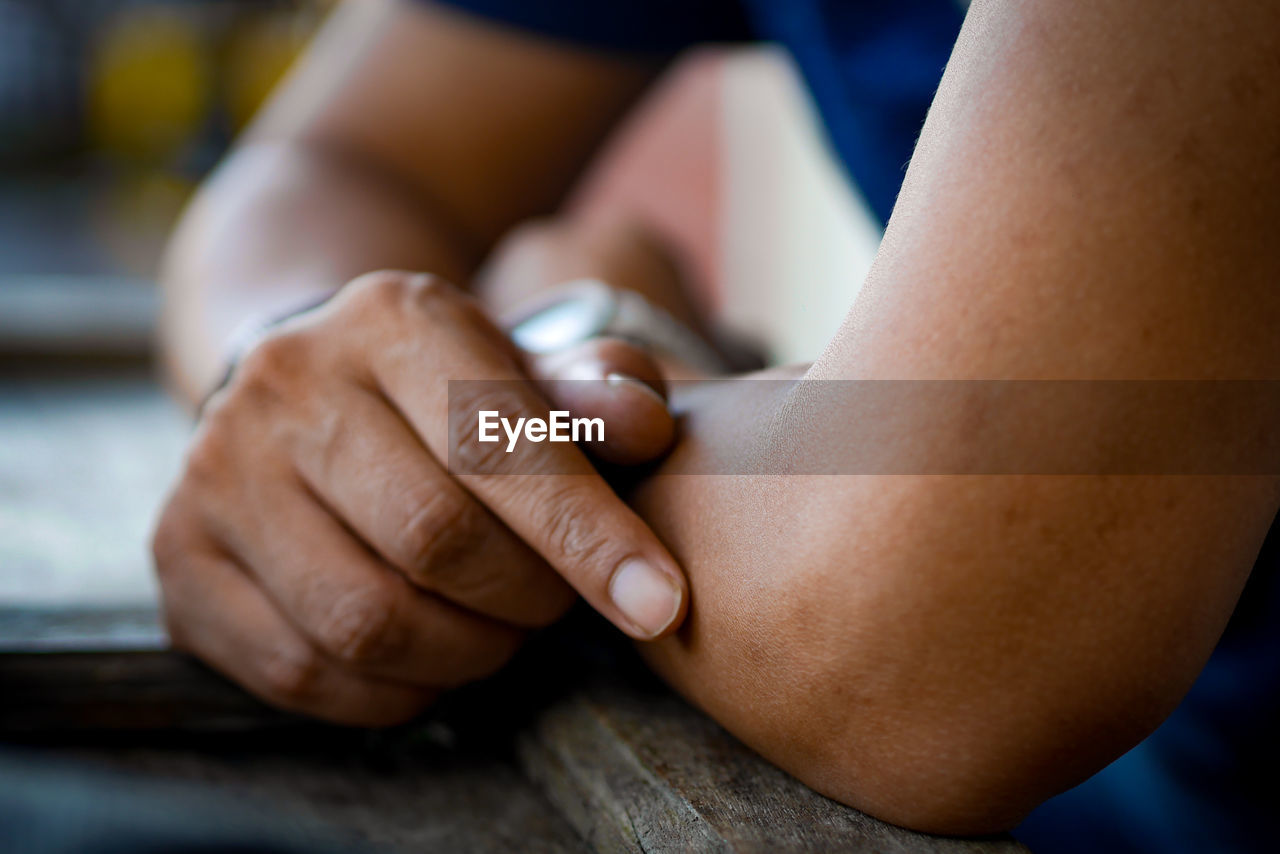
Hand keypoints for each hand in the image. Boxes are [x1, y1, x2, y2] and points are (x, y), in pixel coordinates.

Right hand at [152, 271, 685, 724]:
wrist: (303, 385)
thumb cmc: (444, 392)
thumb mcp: (525, 369)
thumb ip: (593, 392)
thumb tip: (646, 423)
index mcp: (390, 319)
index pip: (499, 445)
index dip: (588, 539)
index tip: (660, 606)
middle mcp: (287, 383)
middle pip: (433, 540)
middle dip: (526, 599)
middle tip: (554, 606)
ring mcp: (216, 473)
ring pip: (364, 621)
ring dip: (464, 654)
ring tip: (497, 630)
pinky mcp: (181, 558)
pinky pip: (302, 672)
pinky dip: (393, 693)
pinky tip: (430, 662)